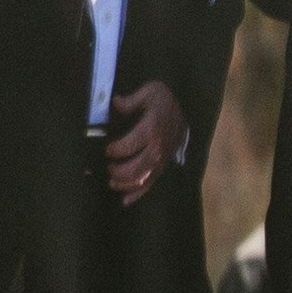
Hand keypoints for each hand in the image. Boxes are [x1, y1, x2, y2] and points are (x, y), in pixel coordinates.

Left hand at [104, 79, 185, 203]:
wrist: (184, 109)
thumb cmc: (163, 100)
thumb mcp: (150, 91)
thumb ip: (131, 100)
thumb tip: (115, 103)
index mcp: (152, 129)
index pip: (130, 145)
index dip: (116, 150)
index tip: (107, 149)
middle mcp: (157, 148)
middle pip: (136, 167)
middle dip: (118, 171)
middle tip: (108, 166)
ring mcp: (161, 159)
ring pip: (143, 179)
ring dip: (125, 184)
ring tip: (111, 182)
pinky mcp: (162, 165)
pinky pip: (151, 183)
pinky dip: (138, 194)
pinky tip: (124, 201)